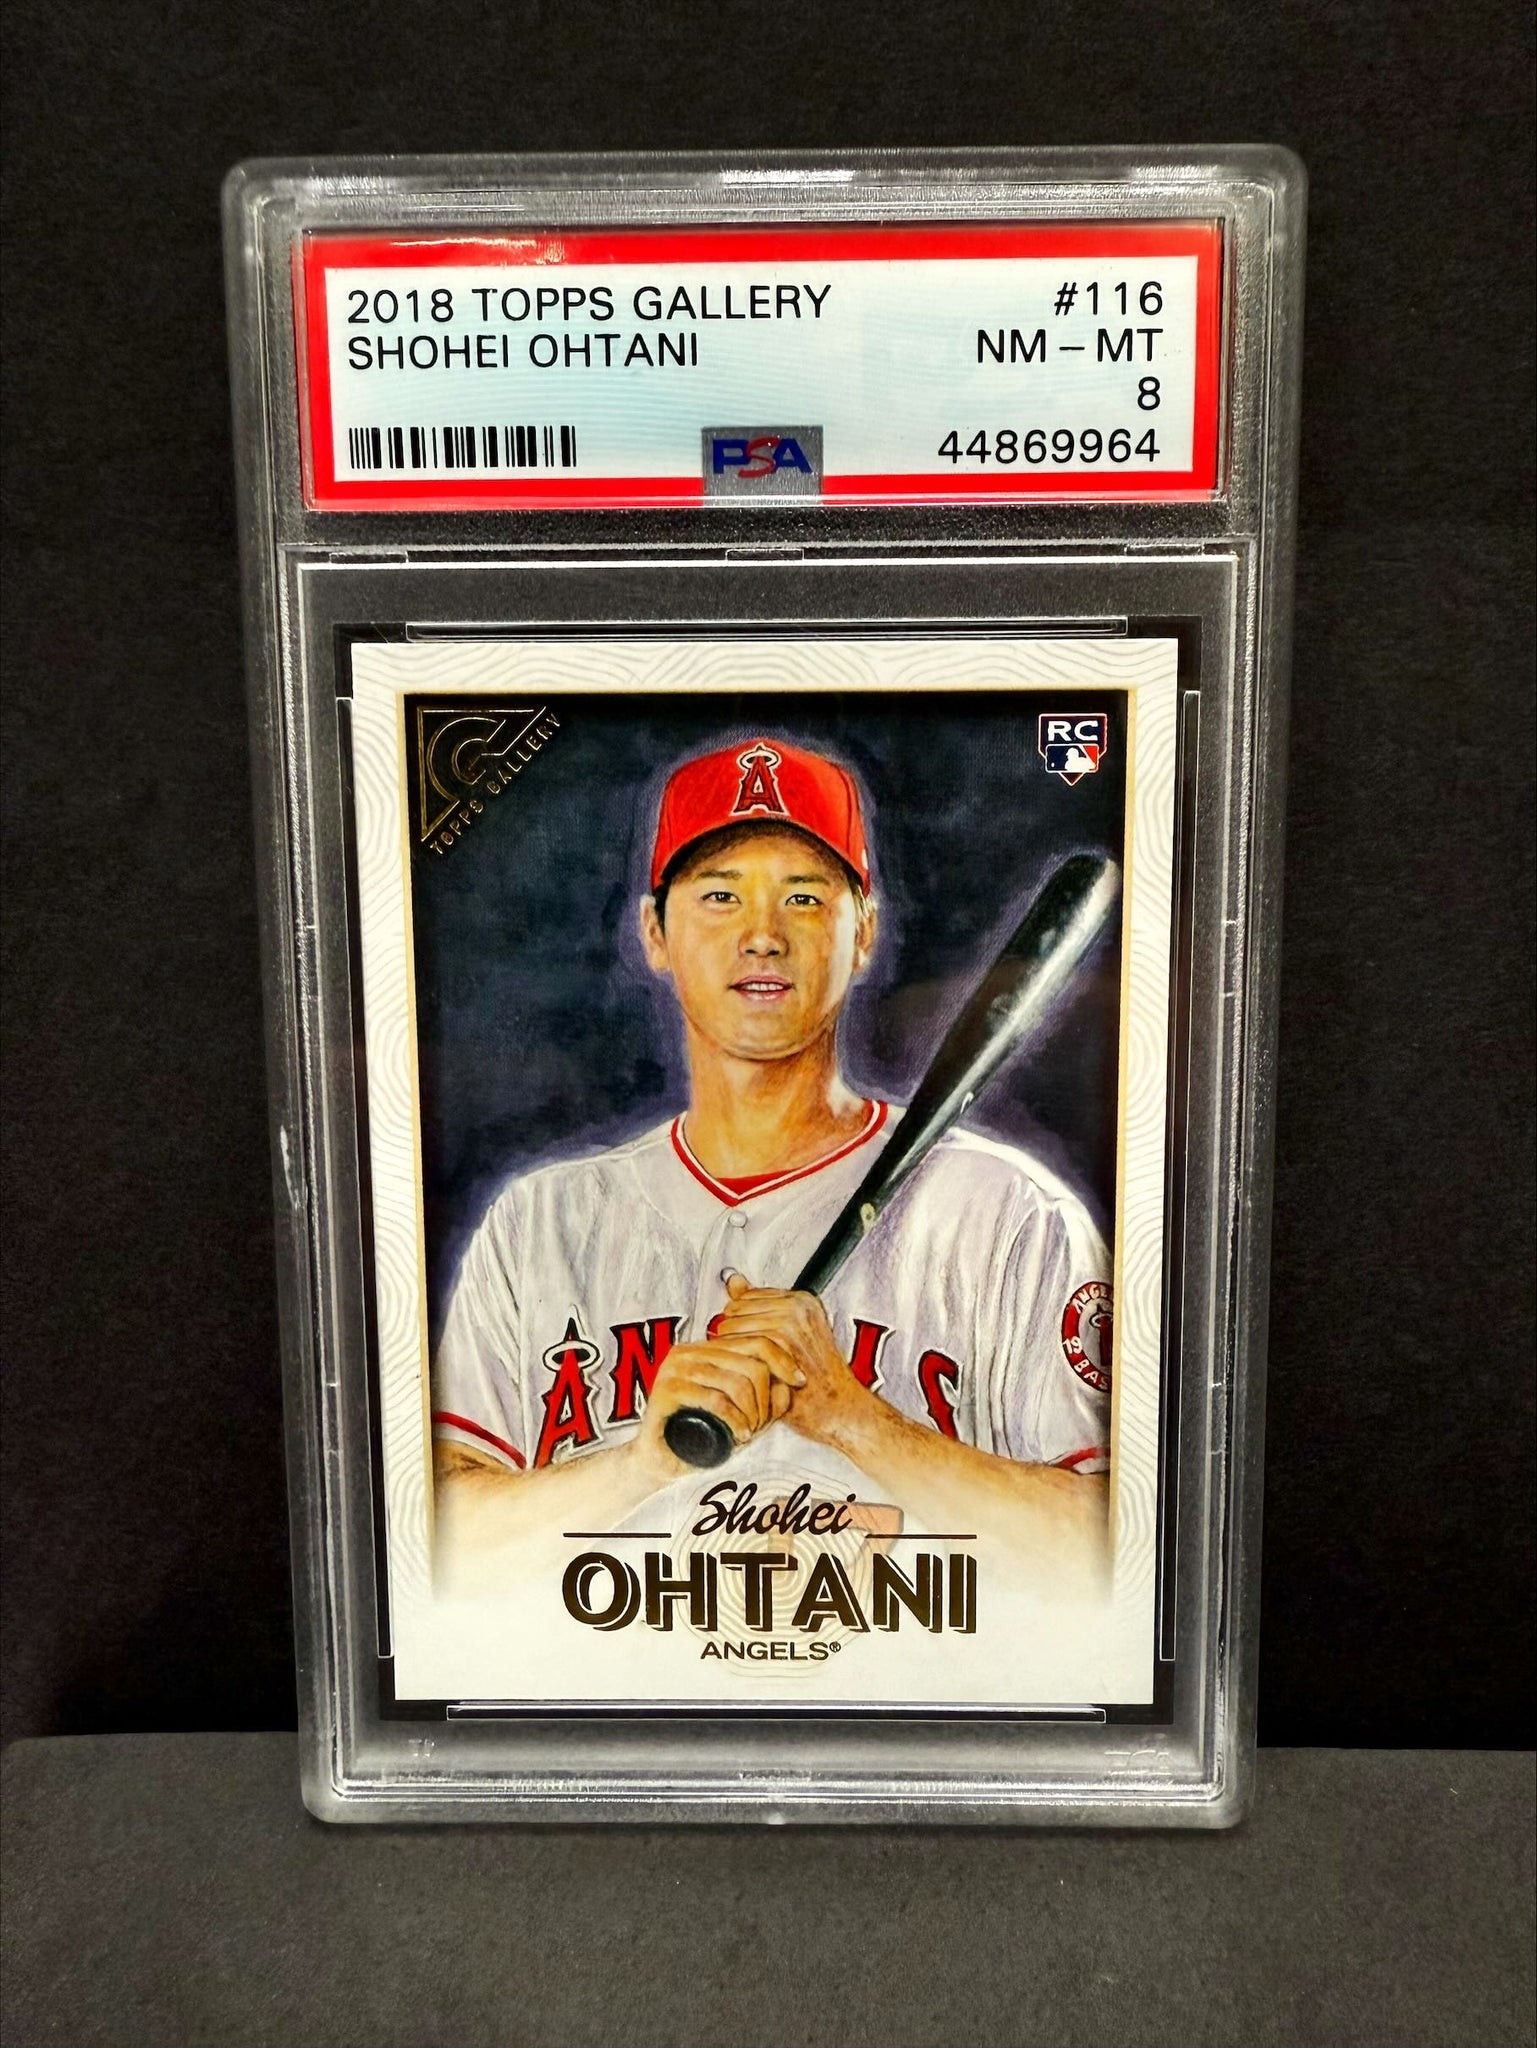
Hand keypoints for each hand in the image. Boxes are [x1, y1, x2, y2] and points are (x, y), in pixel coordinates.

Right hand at [635, 1322, 804, 1476]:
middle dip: (765, 1397)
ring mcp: (674, 1369)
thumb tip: (790, 1384)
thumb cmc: (703, 1436)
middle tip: (761, 1425)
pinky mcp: (665, 1391)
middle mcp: (689, 1352)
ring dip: (752, 1412)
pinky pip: (715, 1399)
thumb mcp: (745, 1414)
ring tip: (750, 1433)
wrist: (660, 1462)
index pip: (756, 1339)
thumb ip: (769, 1399)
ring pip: (735, 1381)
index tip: (800, 1381)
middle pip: (750, 1361)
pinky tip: (741, 1435)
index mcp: (706, 1348)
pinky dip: (735, 1419)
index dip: (783, 1359)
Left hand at [709, 1271, 883, 1451]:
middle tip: (746, 1359)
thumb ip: (758, 1307)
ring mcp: (793, 1319)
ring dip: (733, 1349)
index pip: (744, 1298)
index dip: (739, 1325)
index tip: (747, 1344)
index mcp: (800, 1300)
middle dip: (733, 1335)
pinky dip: (740, 1358)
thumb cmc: (814, 1381)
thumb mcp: (787, 1339)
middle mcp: (797, 1304)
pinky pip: (743, 1340)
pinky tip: (752, 1373)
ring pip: (735, 1324)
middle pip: (736, 1309)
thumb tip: (733, 1280)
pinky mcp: (786, 1337)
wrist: (839, 1408)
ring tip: (747, 1367)